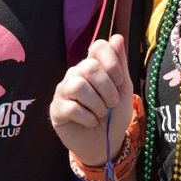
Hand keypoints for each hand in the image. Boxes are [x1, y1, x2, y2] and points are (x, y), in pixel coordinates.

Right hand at [50, 34, 133, 165]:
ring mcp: (63, 90)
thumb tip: (117, 37)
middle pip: (90, 67)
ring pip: (78, 85)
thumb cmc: (114, 114)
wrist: (106, 143)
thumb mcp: (124, 89)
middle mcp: (76, 74)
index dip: (112, 62)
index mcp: (93, 66)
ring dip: (97, 104)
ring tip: (100, 114)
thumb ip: (120, 63)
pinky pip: (71, 107)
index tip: (119, 81)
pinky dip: (88, 117)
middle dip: (107, 88)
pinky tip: (91, 122)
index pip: (98, 46)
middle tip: (111, 103)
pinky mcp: (56, 109)